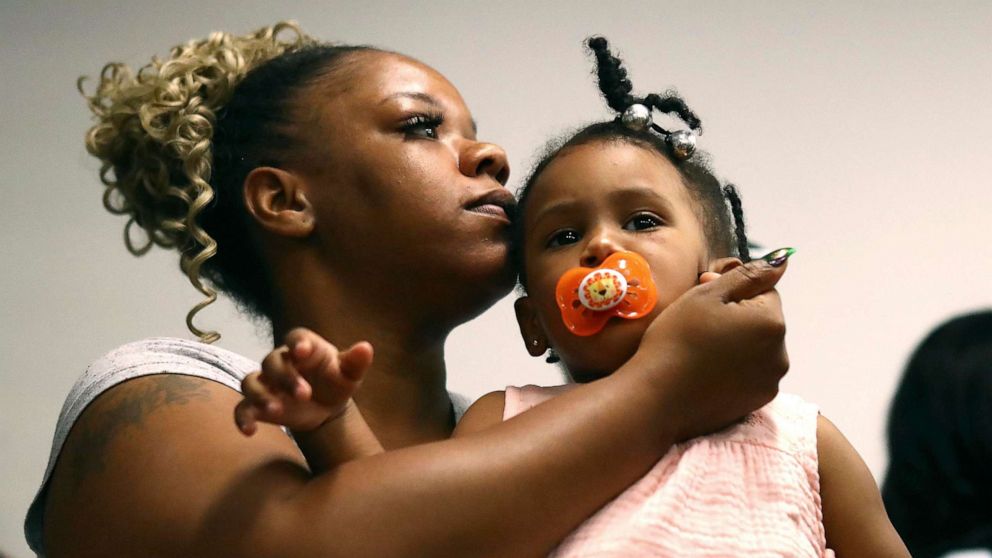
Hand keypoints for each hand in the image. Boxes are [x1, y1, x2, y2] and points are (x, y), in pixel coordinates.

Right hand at [234, 328, 373, 435]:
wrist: (326, 406)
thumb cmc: (336, 382)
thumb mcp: (349, 374)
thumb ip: (356, 362)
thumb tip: (366, 348)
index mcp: (304, 347)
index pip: (295, 337)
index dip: (297, 343)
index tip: (303, 352)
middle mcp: (281, 362)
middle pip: (271, 361)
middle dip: (286, 377)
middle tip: (304, 394)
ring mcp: (266, 383)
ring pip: (251, 382)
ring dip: (261, 395)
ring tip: (276, 410)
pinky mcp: (258, 404)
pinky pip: (242, 408)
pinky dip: (242, 418)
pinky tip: (250, 431)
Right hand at [633, 256, 789, 440]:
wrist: (658, 398)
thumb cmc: (677, 340)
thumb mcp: (707, 295)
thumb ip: (748, 275)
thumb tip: (783, 259)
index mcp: (771, 322)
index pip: (763, 290)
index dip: (732, 291)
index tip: (703, 300)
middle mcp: (780, 353)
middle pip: (761, 321)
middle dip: (737, 317)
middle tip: (698, 325)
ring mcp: (770, 381)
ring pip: (757, 348)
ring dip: (737, 343)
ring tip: (701, 351)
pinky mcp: (757, 402)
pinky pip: (751, 373)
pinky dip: (734, 369)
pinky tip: (706, 371)